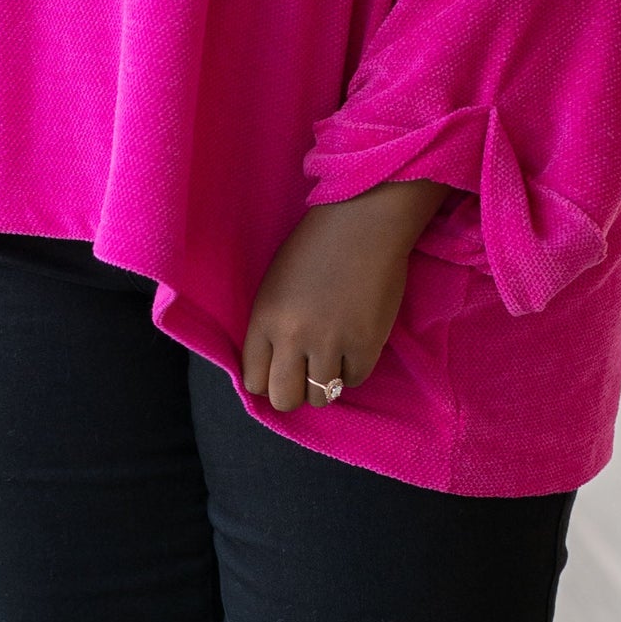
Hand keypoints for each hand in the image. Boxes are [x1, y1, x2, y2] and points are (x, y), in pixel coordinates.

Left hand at [243, 181, 447, 412]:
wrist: (363, 222)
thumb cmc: (316, 247)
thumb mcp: (274, 286)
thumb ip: (271, 327)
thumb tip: (275, 369)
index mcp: (265, 318)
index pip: (254, 380)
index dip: (268, 380)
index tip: (280, 371)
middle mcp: (293, 336)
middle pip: (284, 398)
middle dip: (293, 392)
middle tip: (305, 375)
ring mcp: (331, 343)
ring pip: (321, 397)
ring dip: (326, 381)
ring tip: (333, 355)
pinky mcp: (366, 345)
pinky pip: (354, 380)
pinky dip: (354, 367)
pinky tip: (355, 342)